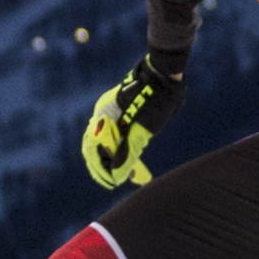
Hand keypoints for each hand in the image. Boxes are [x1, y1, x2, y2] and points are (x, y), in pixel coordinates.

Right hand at [82, 57, 183, 188]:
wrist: (166, 75)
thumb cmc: (154, 100)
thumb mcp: (142, 130)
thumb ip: (128, 153)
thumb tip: (118, 176)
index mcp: (103, 118)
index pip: (92, 150)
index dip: (100, 169)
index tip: (111, 183)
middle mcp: (105, 116)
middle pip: (99, 148)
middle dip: (108, 168)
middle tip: (118, 182)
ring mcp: (115, 115)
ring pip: (111, 144)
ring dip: (119, 161)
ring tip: (134, 177)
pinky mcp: (127, 116)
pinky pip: (122, 138)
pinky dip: (127, 152)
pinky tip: (137, 164)